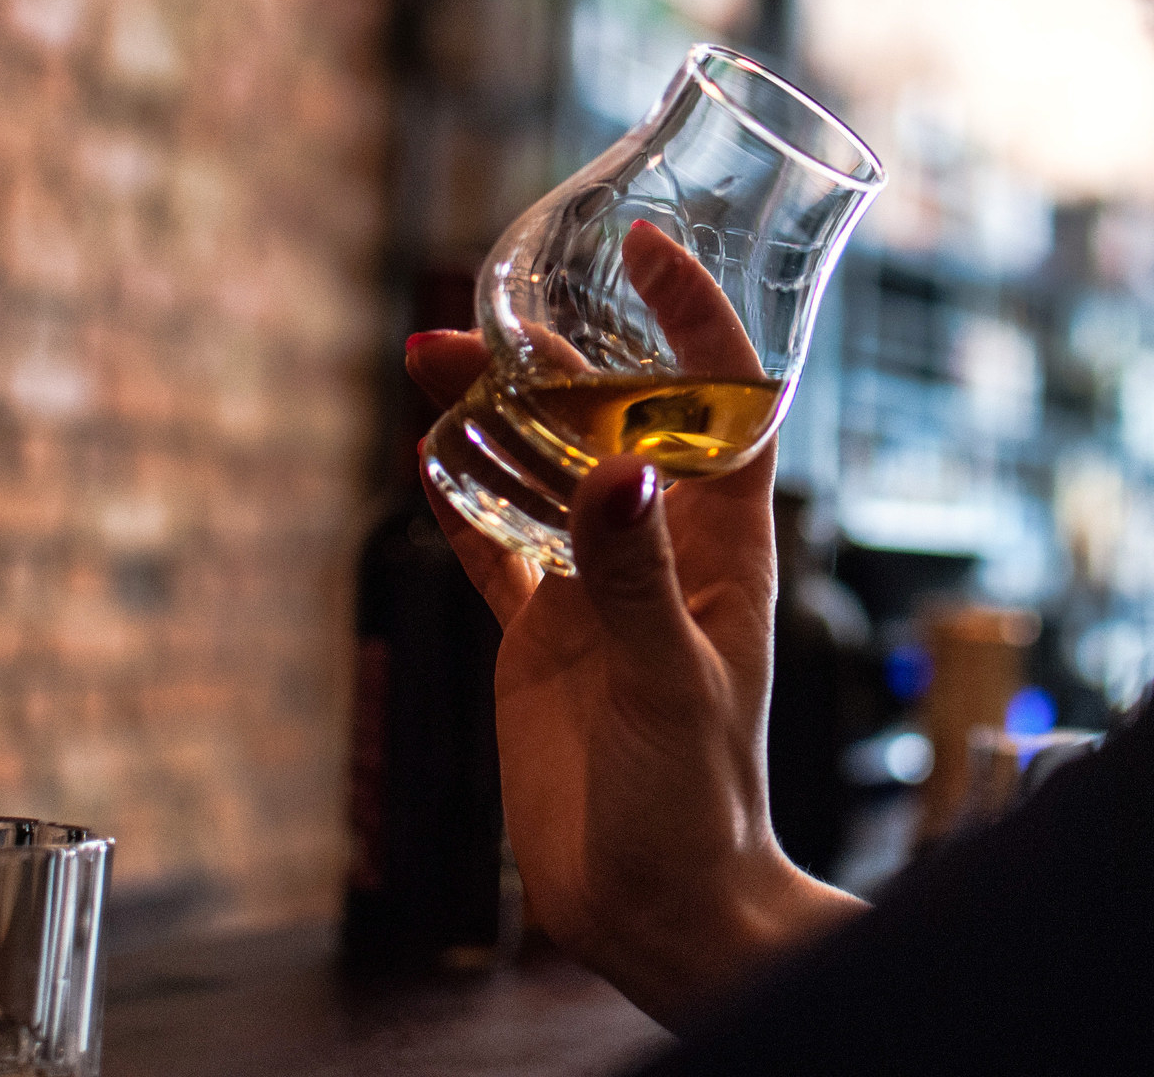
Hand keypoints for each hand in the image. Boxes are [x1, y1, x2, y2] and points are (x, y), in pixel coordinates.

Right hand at [405, 223, 864, 1023]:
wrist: (654, 903)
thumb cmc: (697, 800)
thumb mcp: (672, 684)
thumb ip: (637, 581)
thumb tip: (614, 472)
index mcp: (728, 549)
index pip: (723, 407)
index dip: (695, 321)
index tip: (649, 250)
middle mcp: (662, 552)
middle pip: (611, 426)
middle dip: (555, 361)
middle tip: (482, 311)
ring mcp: (598, 589)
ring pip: (542, 475)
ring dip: (493, 417)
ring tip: (431, 358)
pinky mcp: (542, 636)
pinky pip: (496, 549)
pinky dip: (461, 501)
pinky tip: (425, 454)